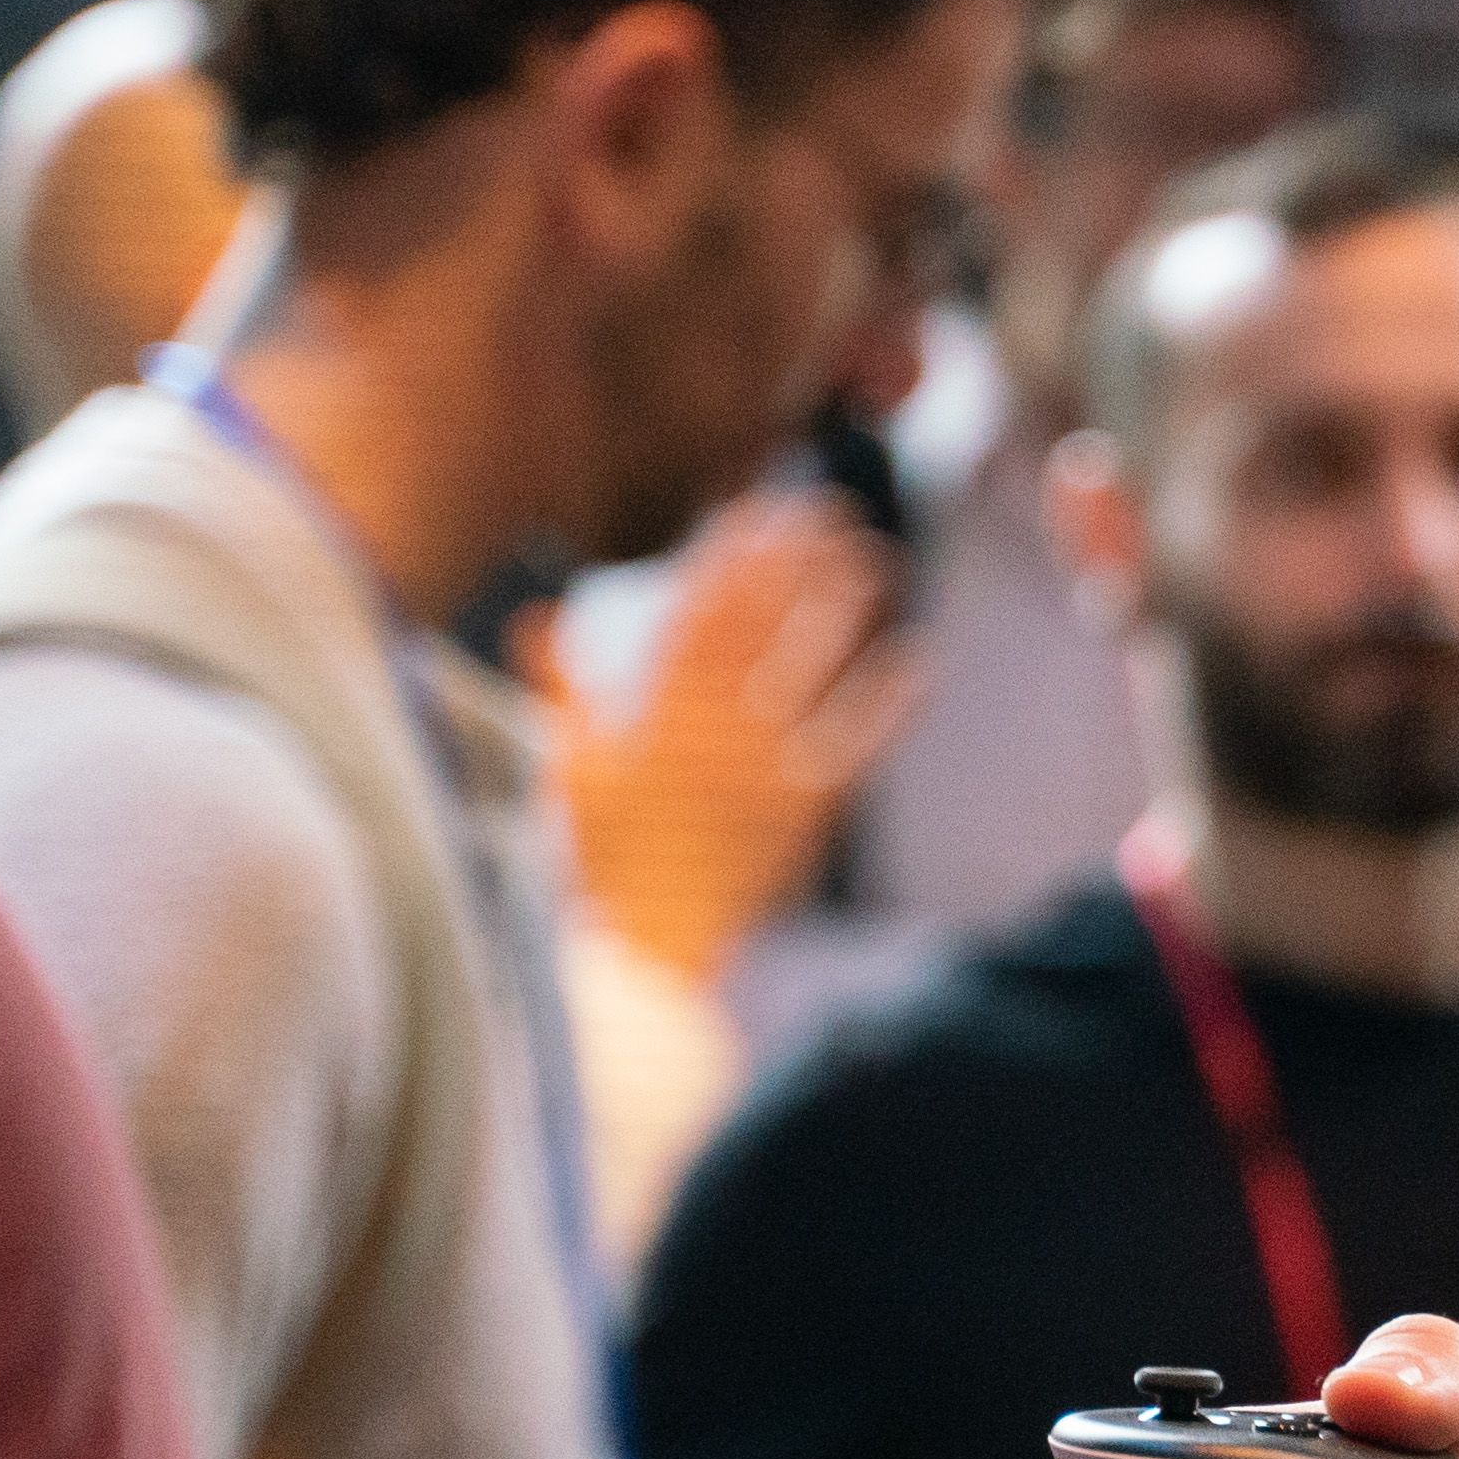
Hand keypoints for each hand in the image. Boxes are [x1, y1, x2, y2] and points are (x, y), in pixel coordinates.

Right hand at [550, 489, 918, 982]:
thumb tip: (538, 615)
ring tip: (875, 558)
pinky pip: (853, 749)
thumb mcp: (570, 770)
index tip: (755, 506)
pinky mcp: (804, 813)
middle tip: (828, 508)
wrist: (643, 952)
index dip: (726, 555)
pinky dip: (886, 704)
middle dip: (791, 562)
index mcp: (650, 716)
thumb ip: (561, 689)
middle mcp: (708, 732)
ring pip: (805, 671)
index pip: (692, 614)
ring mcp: (759, 769)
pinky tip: (920, 659)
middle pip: (757, 626)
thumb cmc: (603, 861)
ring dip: (840, 612)